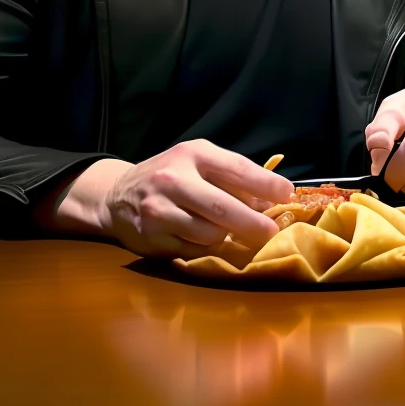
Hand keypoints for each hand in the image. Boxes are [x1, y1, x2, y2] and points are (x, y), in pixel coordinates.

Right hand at [94, 140, 292, 257]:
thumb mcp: (200, 163)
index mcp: (193, 154)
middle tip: (271, 233)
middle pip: (224, 208)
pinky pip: (193, 250)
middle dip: (255, 224)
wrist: (118, 195)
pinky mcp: (151, 237)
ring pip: (211, 234)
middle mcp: (174, 180)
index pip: (238, 169)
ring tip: (224, 230)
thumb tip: (272, 203)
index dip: (267, 185)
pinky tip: (202, 239)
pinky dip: (206, 249)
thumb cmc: (172, 176)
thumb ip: (234, 179)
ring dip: (226, 237)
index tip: (287, 195)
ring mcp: (159, 210)